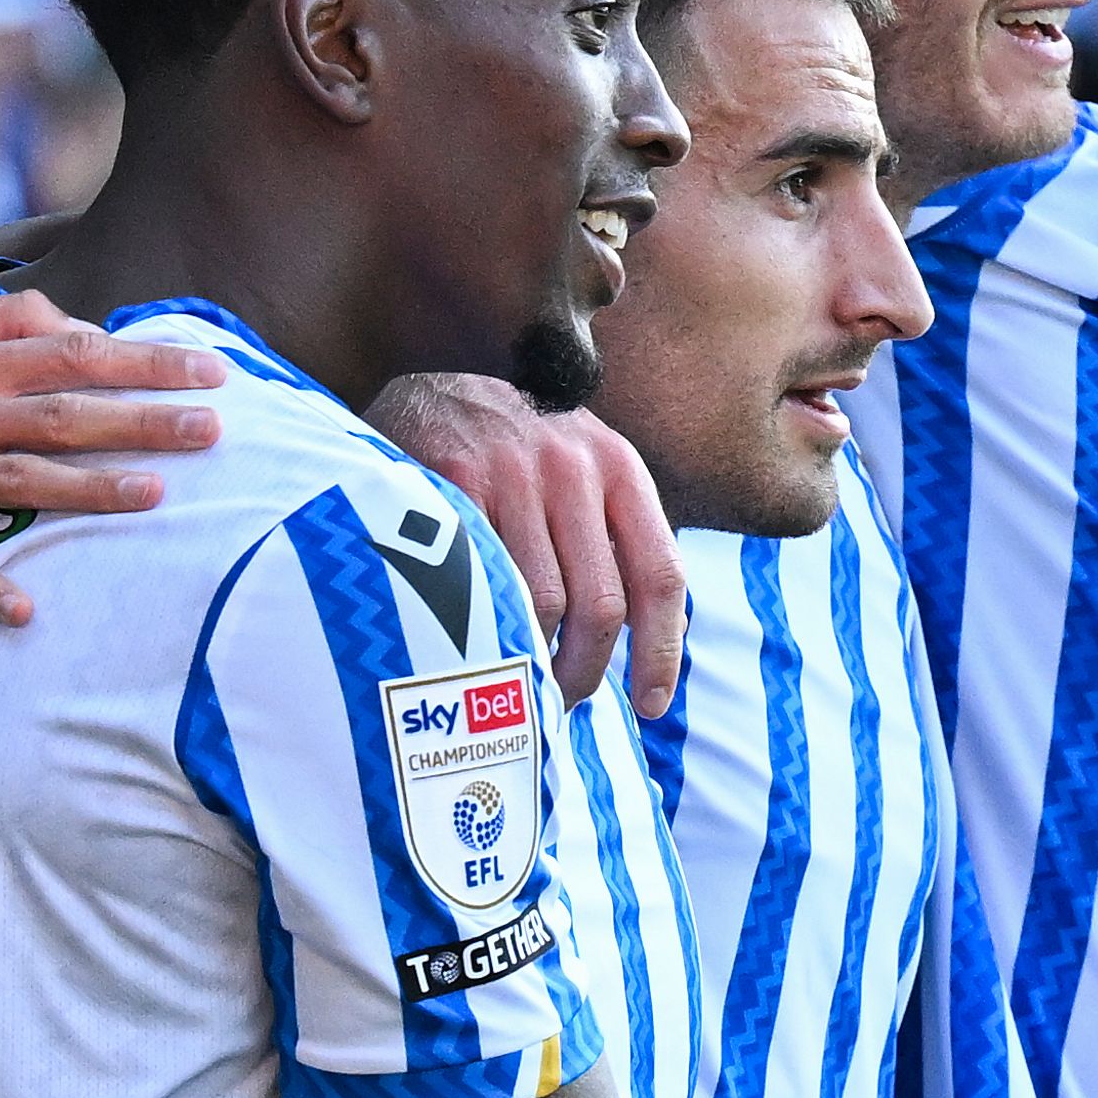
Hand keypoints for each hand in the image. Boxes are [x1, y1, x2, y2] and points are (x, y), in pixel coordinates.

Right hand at [0, 291, 219, 627]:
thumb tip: (76, 325)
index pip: (71, 355)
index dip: (144, 361)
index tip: (209, 370)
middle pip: (61, 414)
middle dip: (142, 420)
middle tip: (214, 430)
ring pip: (17, 483)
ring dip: (87, 491)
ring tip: (155, 496)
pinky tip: (26, 613)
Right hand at [370, 369, 684, 713]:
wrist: (430, 394)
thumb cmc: (517, 456)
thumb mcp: (583, 475)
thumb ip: (619, 540)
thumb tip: (666, 635)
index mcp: (619, 467)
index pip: (661, 574)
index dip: (661, 651)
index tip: (651, 703)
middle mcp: (573, 465)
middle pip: (601, 604)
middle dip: (586, 670)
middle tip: (563, 702)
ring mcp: (511, 471)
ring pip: (541, 603)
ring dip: (533, 660)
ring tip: (517, 684)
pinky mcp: (453, 479)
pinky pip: (481, 581)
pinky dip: (484, 626)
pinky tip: (476, 646)